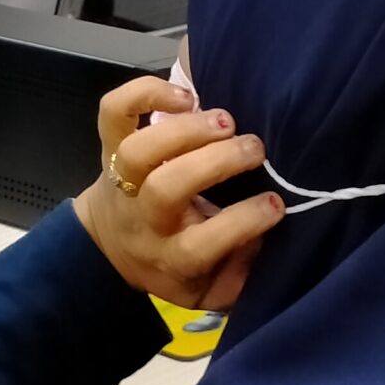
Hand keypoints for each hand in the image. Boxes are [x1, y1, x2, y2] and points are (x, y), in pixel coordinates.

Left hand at [72, 76, 282, 310]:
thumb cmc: (172, 263)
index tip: (276, 203)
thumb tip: (265, 240)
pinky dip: (144, 94)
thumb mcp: (208, 290)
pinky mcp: (109, 147)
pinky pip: (113, 112)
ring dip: (185, 129)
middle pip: (166, 188)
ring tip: (224, 120)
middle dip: (216, 162)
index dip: (243, 222)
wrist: (111, 244)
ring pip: (138, 150)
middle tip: (255, 148)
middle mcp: (142, 219)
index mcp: (170, 256)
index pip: (200, 245)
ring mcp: (122, 181)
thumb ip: (239, 276)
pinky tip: (185, 96)